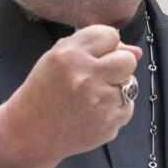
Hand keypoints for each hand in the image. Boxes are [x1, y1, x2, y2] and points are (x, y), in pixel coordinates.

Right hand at [0, 25, 141, 167]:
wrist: (31, 131)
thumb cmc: (45, 91)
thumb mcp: (57, 57)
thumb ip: (94, 46)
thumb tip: (136, 51)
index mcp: (70, 56)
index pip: (110, 35)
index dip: (105, 45)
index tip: (94, 56)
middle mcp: (86, 77)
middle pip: (128, 60)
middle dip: (118, 65)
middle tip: (100, 75)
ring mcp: (100, 103)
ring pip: (131, 84)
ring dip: (116, 88)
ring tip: (92, 96)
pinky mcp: (109, 124)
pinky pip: (128, 107)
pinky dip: (115, 108)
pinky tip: (94, 111)